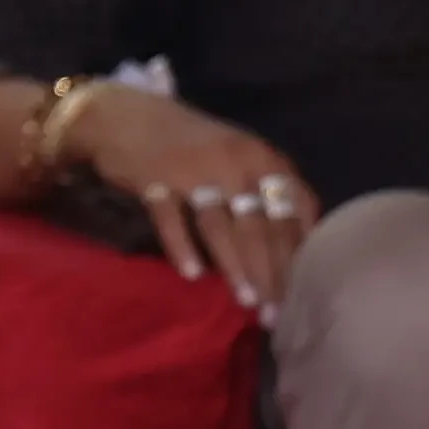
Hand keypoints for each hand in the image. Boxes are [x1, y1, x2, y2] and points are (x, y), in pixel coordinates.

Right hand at [56, 86, 316, 310]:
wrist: (124, 116)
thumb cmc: (192, 144)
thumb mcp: (241, 157)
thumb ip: (271, 191)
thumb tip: (302, 244)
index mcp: (263, 158)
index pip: (293, 213)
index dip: (299, 256)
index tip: (304, 294)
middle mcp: (234, 163)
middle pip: (260, 226)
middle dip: (271, 273)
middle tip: (275, 313)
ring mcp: (193, 170)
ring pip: (222, 226)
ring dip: (235, 266)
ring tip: (245, 301)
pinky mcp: (154, 179)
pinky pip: (170, 218)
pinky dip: (182, 247)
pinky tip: (191, 274)